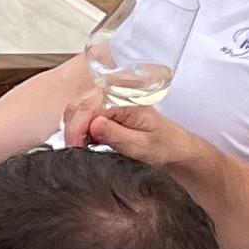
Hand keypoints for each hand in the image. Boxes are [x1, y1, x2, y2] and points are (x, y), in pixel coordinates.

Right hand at [81, 100, 208, 178]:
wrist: (176, 149)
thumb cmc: (164, 146)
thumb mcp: (142, 146)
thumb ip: (117, 135)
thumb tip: (94, 124)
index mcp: (124, 100)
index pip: (89, 107)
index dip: (77, 128)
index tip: (74, 148)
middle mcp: (114, 96)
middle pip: (79, 105)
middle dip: (72, 128)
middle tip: (75, 152)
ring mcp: (109, 103)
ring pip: (77, 110)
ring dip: (74, 129)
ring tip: (79, 150)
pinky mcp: (106, 112)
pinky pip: (84, 116)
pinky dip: (78, 130)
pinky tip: (83, 145)